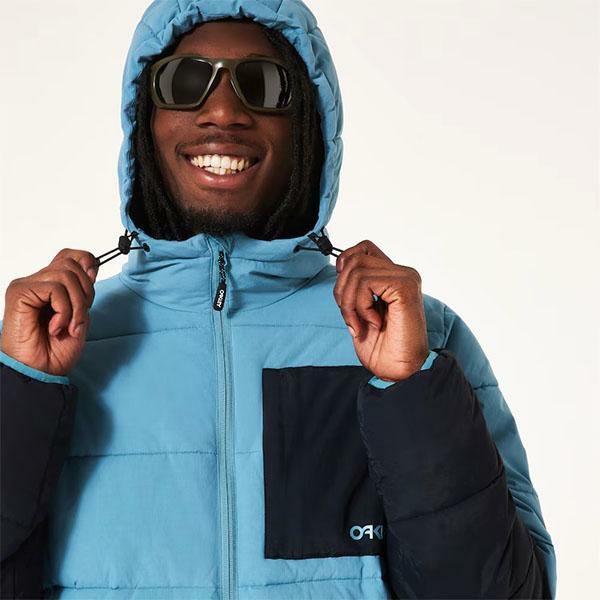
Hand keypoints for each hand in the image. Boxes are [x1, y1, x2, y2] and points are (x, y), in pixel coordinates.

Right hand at [0, 248, 98, 376]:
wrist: (41, 372)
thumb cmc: (57, 350)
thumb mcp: (81, 315)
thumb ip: (84, 291)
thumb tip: (92, 266)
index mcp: (50, 285)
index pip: (69, 256)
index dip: (86, 262)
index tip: (93, 280)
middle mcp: (36, 281)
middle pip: (71, 264)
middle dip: (86, 292)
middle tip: (80, 318)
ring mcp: (26, 286)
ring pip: (66, 275)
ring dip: (76, 305)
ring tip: (69, 326)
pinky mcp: (19, 292)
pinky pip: (55, 289)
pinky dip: (64, 311)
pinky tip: (56, 328)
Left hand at [333, 240, 428, 381]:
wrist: (399, 372)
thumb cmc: (382, 348)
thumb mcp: (360, 311)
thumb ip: (355, 287)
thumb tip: (340, 266)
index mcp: (394, 277)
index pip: (363, 248)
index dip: (345, 263)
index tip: (344, 294)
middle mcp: (403, 273)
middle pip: (355, 258)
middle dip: (341, 290)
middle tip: (350, 317)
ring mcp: (406, 278)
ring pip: (356, 270)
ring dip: (348, 301)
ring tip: (358, 323)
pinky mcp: (404, 286)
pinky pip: (365, 282)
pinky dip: (359, 305)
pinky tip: (372, 323)